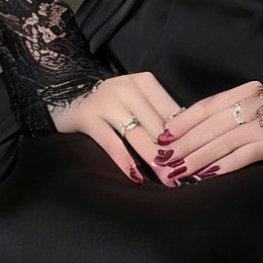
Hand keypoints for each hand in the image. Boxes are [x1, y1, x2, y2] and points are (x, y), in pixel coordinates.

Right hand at [50, 71, 187, 187]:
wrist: (65, 91)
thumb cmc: (111, 102)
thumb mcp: (137, 99)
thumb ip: (159, 115)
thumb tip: (188, 141)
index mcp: (144, 82)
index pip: (173, 113)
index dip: (187, 138)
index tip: (197, 159)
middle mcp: (127, 88)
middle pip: (158, 127)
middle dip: (173, 154)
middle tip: (187, 177)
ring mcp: (107, 102)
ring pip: (138, 136)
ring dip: (154, 161)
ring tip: (167, 180)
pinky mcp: (89, 118)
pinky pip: (112, 143)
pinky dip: (125, 161)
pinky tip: (136, 177)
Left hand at [155, 80, 262, 180]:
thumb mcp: (257, 103)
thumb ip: (231, 111)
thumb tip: (197, 131)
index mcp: (244, 92)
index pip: (205, 107)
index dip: (181, 123)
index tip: (162, 136)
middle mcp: (252, 104)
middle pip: (208, 127)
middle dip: (182, 145)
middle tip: (162, 160)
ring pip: (221, 143)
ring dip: (196, 159)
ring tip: (178, 172)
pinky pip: (242, 156)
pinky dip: (223, 166)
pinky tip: (208, 176)